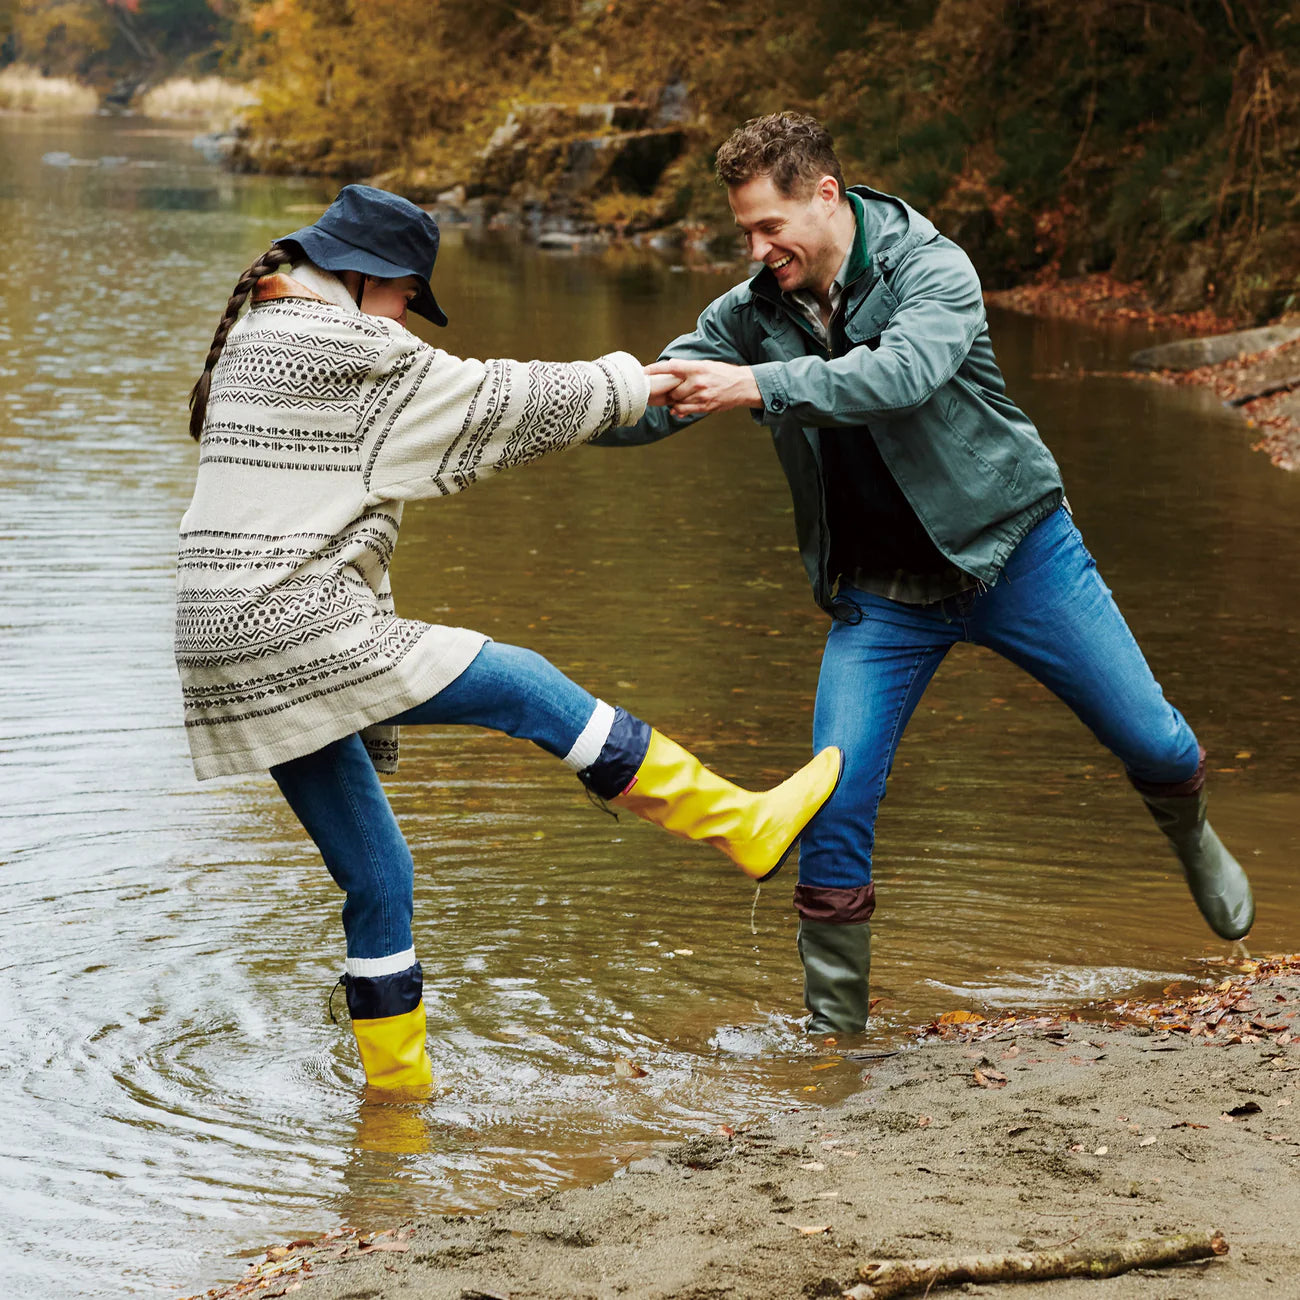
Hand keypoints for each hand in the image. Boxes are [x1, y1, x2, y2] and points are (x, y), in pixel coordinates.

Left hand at [645, 359, 762, 417]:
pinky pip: (685, 411)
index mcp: (697, 368)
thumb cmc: (722, 373)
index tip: (644, 372)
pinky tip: (676, 409)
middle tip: (662, 391)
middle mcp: (698, 382)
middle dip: (666, 392)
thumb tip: (669, 367)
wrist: (742, 385)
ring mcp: (702, 395)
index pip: (672, 367)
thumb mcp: (706, 365)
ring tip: (673, 399)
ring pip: (677, 402)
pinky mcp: (705, 406)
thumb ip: (688, 368)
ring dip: (673, 402)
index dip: (656, 369)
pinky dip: (678, 410)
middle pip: (672, 390)